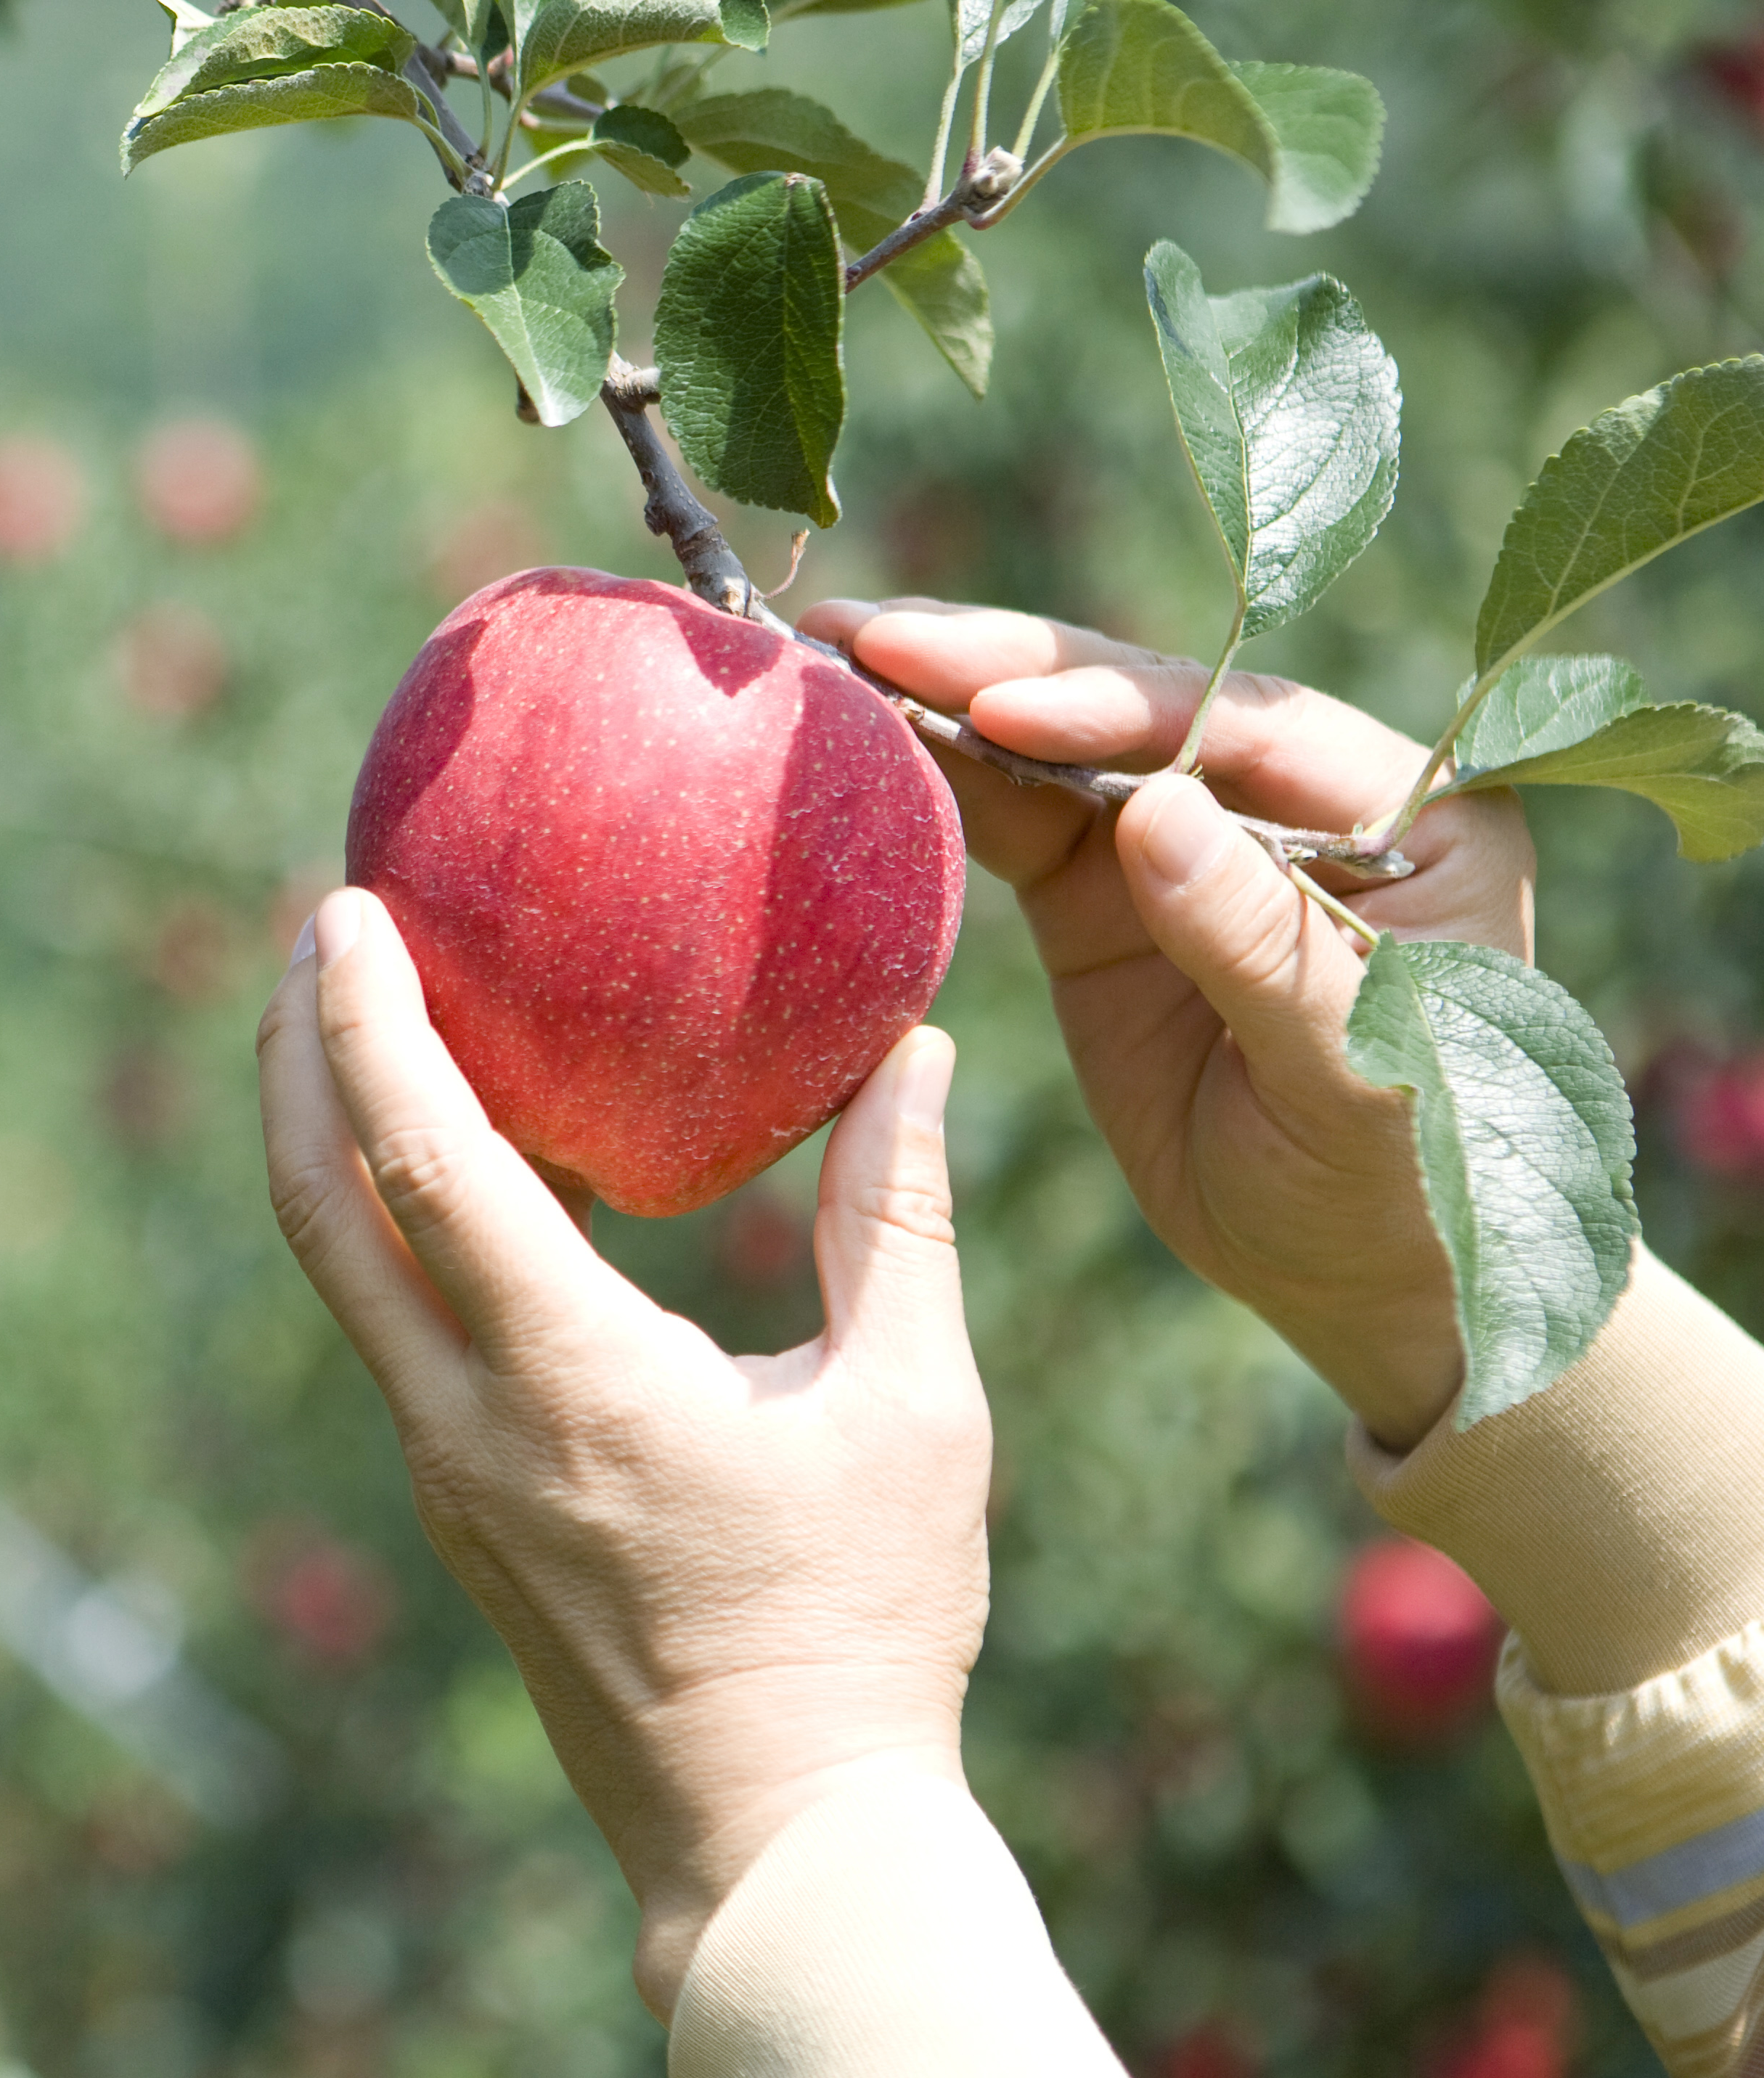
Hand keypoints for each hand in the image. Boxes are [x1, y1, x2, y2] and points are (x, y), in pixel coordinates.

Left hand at [259, 888, 990, 2015]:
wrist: (775, 1843)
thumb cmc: (865, 1630)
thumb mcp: (912, 1410)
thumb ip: (898, 1219)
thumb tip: (912, 1052)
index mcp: (567, 1383)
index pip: (420, 1164)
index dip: (371, 1023)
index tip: (344, 910)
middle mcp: (464, 1424)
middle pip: (321, 1205)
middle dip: (298, 1054)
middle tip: (312, 931)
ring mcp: (446, 1473)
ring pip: (341, 1271)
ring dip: (328, 1135)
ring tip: (354, 1018)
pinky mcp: (461, 1506)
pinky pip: (394, 1329)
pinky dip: (387, 1221)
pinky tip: (450, 1166)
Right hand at [795, 599, 1539, 1449]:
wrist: (1363, 1280)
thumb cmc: (1401, 1188)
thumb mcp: (1353, 1078)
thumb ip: (1262, 943)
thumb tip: (1155, 808)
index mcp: (1406, 813)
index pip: (1244, 725)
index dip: (1116, 705)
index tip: (1002, 706)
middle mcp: (1295, 798)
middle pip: (1138, 704)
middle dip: (1004, 667)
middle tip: (870, 636)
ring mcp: (1190, 842)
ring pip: (1059, 747)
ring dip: (947, 700)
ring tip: (832, 657)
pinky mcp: (1107, 896)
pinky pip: (1012, 821)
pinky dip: (935, 784)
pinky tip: (856, 741)